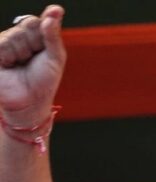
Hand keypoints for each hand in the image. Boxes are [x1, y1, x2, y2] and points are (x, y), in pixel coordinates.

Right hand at [0, 5, 65, 125]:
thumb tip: (56, 9)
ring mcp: (3, 44)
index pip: (35, 21)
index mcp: (34, 37)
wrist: (30, 102)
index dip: (41, 33)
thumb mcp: (55, 57)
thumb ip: (53, 34)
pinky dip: (8, 55)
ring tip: (20, 65)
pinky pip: (1, 44)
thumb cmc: (44, 81)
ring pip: (12, 36)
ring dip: (20, 53)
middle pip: (25, 26)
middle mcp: (17, 38)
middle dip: (33, 45)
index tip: (44, 49)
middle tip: (32, 60)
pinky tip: (10, 64)